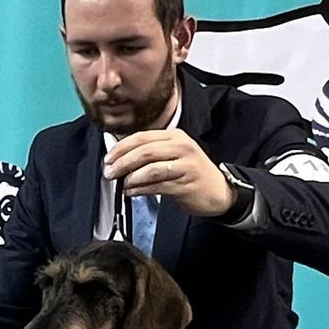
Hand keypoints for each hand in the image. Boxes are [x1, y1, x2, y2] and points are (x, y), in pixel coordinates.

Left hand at [104, 129, 233, 217]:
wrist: (219, 190)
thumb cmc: (191, 173)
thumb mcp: (173, 155)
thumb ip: (150, 154)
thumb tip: (119, 160)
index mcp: (175, 136)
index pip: (141, 137)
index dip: (121, 148)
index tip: (108, 158)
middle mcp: (181, 147)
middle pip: (144, 151)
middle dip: (122, 162)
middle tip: (109, 172)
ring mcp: (185, 165)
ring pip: (150, 168)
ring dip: (131, 177)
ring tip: (122, 184)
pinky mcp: (186, 183)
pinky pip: (157, 185)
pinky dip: (140, 189)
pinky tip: (132, 192)